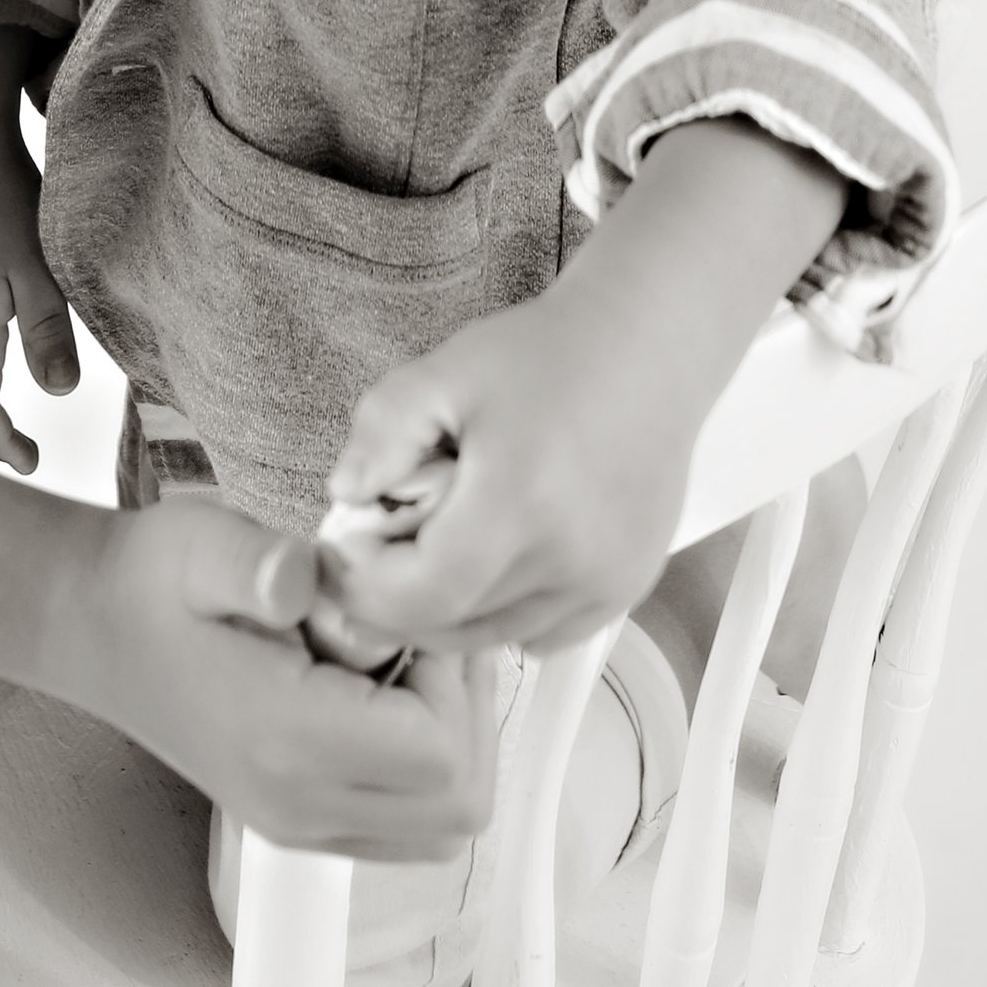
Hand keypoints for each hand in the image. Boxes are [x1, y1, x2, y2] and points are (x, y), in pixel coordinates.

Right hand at [56, 498, 498, 860]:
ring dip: (452, 745)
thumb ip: (258, 564)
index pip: (440, 753)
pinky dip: (423, 772)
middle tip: (419, 639)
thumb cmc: (150, 581)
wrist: (91, 625)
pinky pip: (406, 828)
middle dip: (467, 713)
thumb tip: (304, 578)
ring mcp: (299, 823)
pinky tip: (382, 697)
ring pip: (442, 826)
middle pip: (459, 804)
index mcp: (284, 745)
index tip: (410, 619)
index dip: (453, 679)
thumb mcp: (202, 546)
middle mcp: (298, 804)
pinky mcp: (299, 819)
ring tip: (403, 666)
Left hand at [322, 117, 848, 654]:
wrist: (644, 350)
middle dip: (395, 599)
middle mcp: (569, 560)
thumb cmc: (545, 356)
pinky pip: (543, 634)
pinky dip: (500, 614)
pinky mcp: (625, 588)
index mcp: (518, 505)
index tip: (343, 547)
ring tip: (433, 543)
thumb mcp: (443, 374)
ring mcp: (604, 583)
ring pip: (495, 637)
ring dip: (446, 610)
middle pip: (453, 626)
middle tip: (373, 546)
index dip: (366, 586)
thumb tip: (347, 496)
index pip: (423, 595)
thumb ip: (381, 433)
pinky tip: (489, 558)